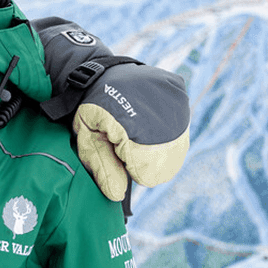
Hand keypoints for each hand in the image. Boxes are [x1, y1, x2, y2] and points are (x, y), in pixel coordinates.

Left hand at [72, 63, 189, 200]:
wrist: (102, 73)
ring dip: (158, 147)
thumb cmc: (91, 110)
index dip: (134, 168)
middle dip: (146, 159)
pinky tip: (148, 120)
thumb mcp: (86, 138)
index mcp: (129, 122)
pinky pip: (181, 129)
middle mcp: (157, 109)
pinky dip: (167, 133)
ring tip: (137, 130)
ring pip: (177, 148)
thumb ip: (101, 166)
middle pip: (166, 162)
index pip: (148, 171)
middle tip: (127, 141)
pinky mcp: (180, 92)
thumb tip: (117, 195)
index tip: (121, 152)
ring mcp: (172, 98)